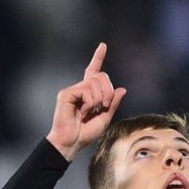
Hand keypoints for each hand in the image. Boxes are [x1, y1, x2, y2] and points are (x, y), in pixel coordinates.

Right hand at [47, 43, 126, 160]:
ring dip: (99, 100)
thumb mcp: (105, 118)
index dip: (98, 58)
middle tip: (104, 106)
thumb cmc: (85, 133)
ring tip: (90, 112)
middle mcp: (80, 88)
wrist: (71, 143)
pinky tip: (82, 112)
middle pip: (101, 76)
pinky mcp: (66, 93)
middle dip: (108, 91)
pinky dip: (90, 102)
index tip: (103, 45)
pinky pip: (87, 90)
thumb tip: (122, 89)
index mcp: (88, 93)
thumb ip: (112, 104)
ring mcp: (73, 90)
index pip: (94, 71)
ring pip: (96, 83)